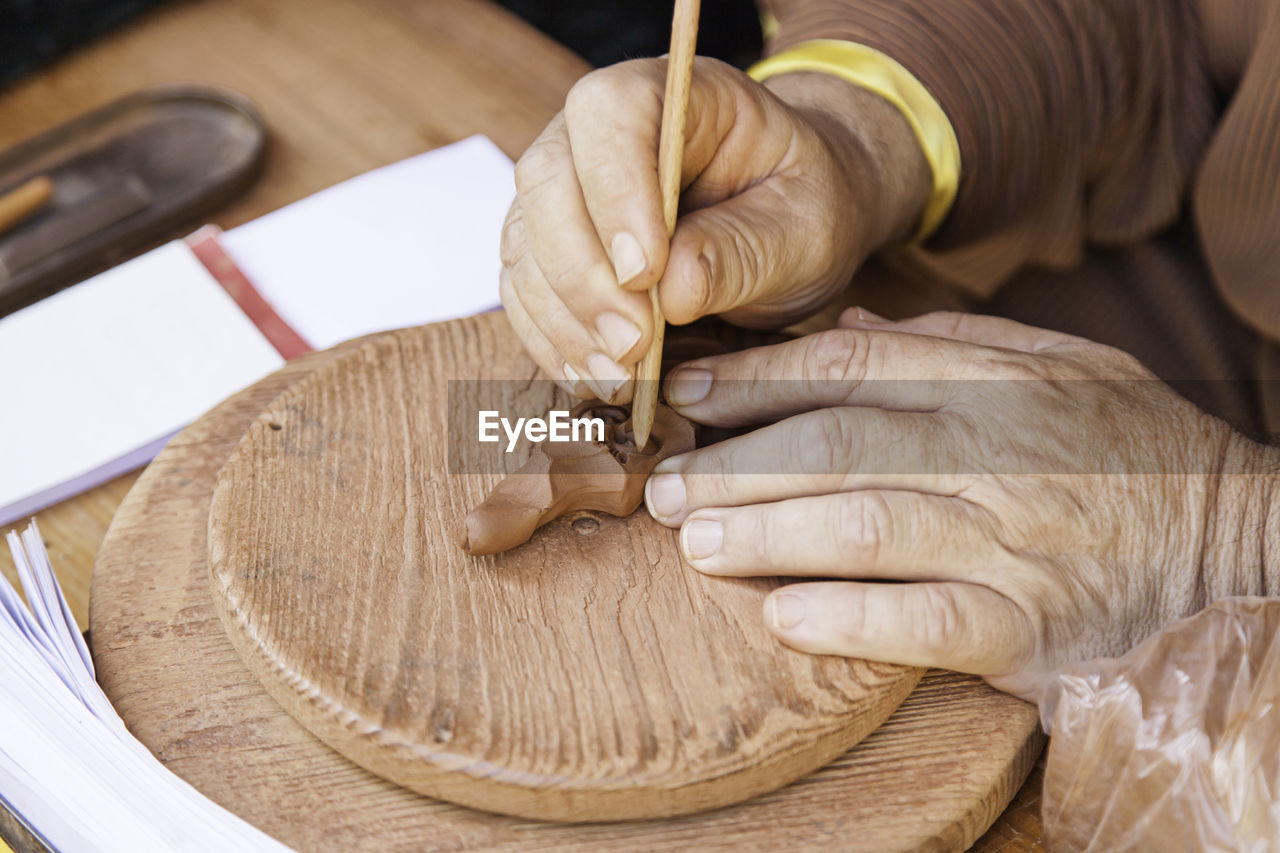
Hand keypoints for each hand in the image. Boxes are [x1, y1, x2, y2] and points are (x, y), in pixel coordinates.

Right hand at [500, 57, 929, 402]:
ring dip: (563, 320)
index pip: (610, 113)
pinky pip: (525, 291)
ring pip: (525, 243)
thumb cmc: (803, 207)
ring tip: (618, 377)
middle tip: (633, 345)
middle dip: (583, 274)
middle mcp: (599, 131)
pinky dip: (553, 341)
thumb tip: (674, 291)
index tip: (647, 274)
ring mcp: (565, 188)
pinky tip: (594, 377)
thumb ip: (745, 250)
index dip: (614, 191)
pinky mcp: (550, 248)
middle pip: (547, 181)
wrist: (792, 222)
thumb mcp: (805, 228)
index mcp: (674, 94)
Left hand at [644, 309, 1278, 700]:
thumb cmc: (1133, 453)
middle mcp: (997, 456)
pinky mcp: (1026, 629)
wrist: (1237, 552)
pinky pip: (918, 624)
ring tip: (692, 542)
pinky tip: (779, 615)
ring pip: (862, 529)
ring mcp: (1010, 544)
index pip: (852, 365)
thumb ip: (957, 340)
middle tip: (663, 483)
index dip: (756, 378)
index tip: (689, 397)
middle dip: (733, 464)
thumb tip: (843, 318)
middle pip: (837, 446)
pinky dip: (843, 619)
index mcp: (997, 384)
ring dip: (763, 536)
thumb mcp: (1067, 365)